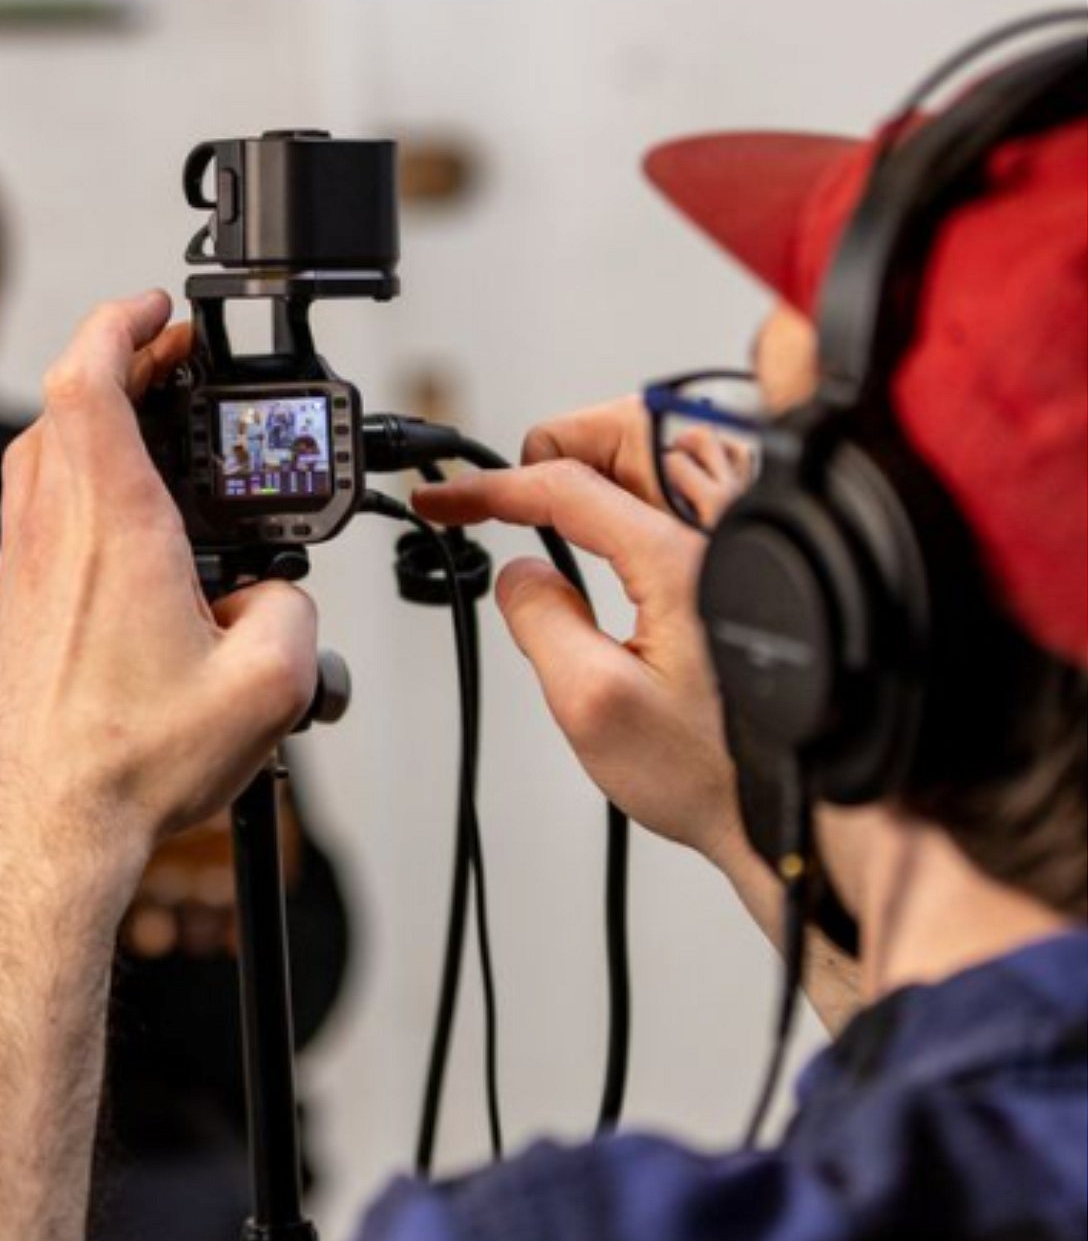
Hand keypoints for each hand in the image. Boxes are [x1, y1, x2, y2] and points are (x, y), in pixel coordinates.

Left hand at [0, 290, 317, 928]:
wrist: (38, 834)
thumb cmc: (127, 766)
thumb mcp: (265, 688)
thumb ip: (294, 619)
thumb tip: (279, 603)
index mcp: (111, 524)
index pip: (91, 374)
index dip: (123, 321)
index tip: (157, 309)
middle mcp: (50, 536)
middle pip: (62, 410)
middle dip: (119, 372)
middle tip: (168, 373)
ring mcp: (15, 579)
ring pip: (38, 468)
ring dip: (91, 436)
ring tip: (150, 453)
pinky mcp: (2, 624)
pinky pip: (33, 532)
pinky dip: (73, 505)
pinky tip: (122, 554)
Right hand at [412, 397, 744, 865]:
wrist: (794, 808)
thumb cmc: (713, 772)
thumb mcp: (592, 705)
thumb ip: (541, 623)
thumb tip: (519, 573)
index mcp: (680, 560)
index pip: (567, 486)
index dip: (492, 489)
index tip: (446, 502)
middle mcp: (725, 532)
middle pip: (627, 431)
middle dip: (555, 447)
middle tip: (508, 493)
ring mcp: (750, 540)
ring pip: (668, 446)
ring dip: (602, 459)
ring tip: (552, 502)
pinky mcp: (757, 560)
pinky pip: (700, 481)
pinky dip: (646, 481)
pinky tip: (619, 519)